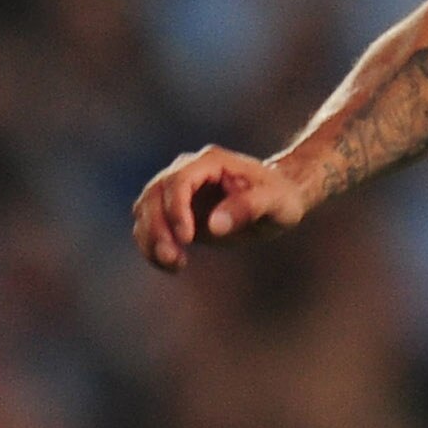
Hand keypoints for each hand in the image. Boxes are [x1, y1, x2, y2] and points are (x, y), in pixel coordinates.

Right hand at [130, 145, 311, 272]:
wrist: (278, 199)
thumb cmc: (281, 197)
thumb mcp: (275, 202)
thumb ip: (247, 208)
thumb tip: (214, 226)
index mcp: (210, 162)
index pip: (179, 181)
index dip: (176, 209)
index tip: (187, 239)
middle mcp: (187, 171)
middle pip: (154, 195)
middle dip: (157, 228)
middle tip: (172, 258)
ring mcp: (177, 190)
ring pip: (146, 210)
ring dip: (150, 239)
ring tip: (174, 265)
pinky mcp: (175, 211)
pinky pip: (150, 226)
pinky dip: (152, 246)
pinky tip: (172, 265)